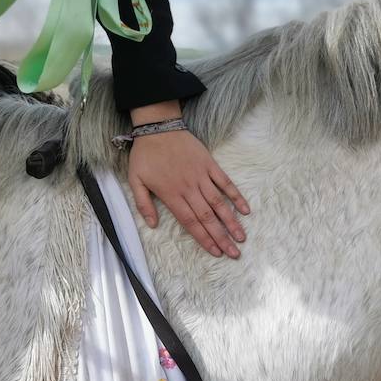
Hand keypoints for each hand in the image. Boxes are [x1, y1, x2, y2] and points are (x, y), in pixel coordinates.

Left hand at [128, 129, 249, 258]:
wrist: (158, 127)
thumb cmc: (145, 155)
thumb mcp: (135, 180)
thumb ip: (142, 204)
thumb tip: (152, 225)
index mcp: (171, 194)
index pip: (190, 221)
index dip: (203, 238)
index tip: (215, 252)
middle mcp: (189, 188)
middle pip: (207, 217)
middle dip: (221, 237)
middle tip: (235, 253)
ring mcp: (201, 176)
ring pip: (219, 203)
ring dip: (231, 221)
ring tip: (241, 237)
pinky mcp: (209, 165)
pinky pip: (225, 182)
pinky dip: (236, 196)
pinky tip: (245, 210)